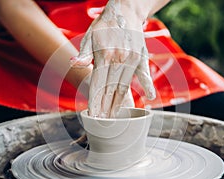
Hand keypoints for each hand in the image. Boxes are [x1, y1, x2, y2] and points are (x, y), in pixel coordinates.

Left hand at [70, 0, 154, 116]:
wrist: (125, 10)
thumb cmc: (104, 25)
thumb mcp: (89, 36)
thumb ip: (84, 53)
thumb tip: (73, 64)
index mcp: (104, 55)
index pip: (98, 85)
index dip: (95, 102)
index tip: (93, 116)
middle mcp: (119, 59)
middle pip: (111, 90)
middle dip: (106, 108)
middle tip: (104, 123)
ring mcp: (132, 58)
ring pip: (125, 86)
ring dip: (120, 103)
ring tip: (116, 117)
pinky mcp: (141, 57)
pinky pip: (144, 74)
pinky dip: (147, 86)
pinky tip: (150, 97)